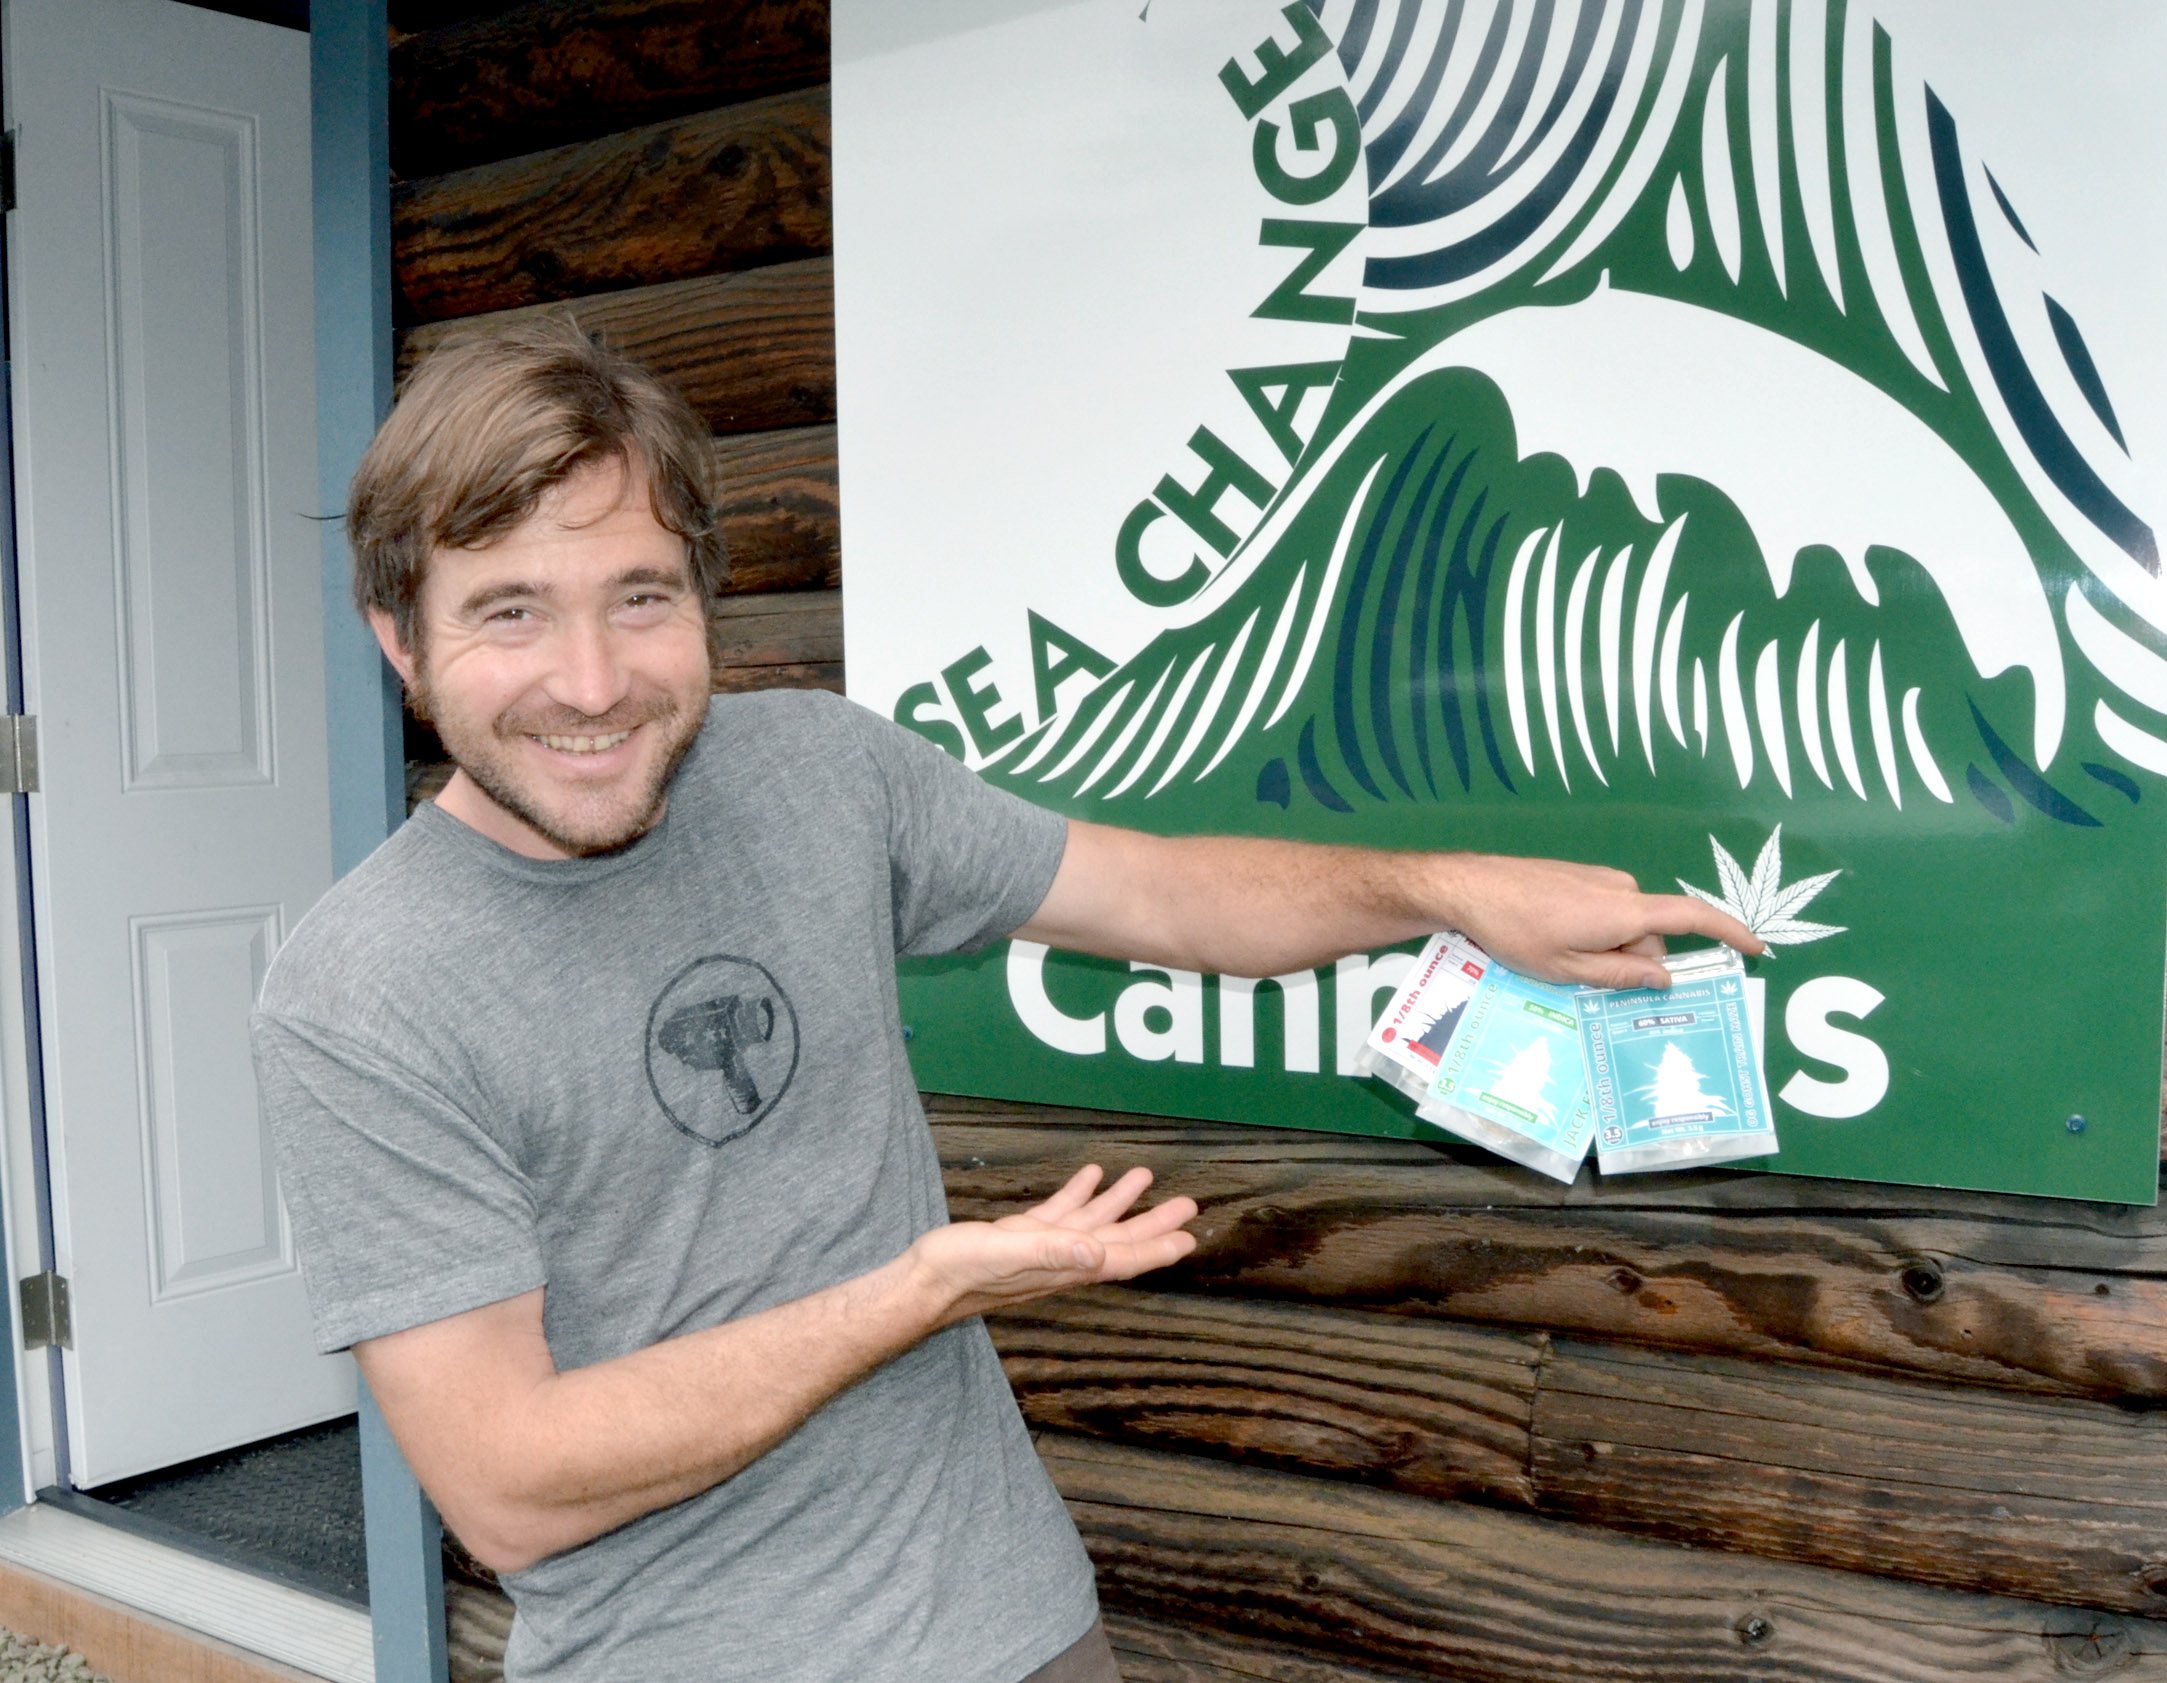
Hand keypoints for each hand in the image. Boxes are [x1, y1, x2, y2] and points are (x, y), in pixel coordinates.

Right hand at [906, 1165, 1197, 1327]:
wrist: (923, 1281)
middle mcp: (1060, 1259)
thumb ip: (1051, 1252)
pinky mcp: (1021, 1235)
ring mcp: (1042, 1248)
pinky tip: (1091, 1175)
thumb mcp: (1007, 1253)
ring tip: (1144, 1175)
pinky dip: (1079, 1193)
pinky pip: (1060, 1212)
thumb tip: (1098, 1251)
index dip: (1158, 1249)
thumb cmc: (961, 1270)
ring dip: (1120, 1201)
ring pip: (1092, 1223)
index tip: (1189, 1238)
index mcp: (1064, 1266)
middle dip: (1153, 1223)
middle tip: (1187, 1204)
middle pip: (1118, 1240)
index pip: (1122, 1258)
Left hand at [1437, 852, 1763, 989]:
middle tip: (1584, 980)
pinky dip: (1596, 932)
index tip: (1757, 949)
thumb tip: (1666, 978)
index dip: (1730, 933)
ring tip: (1560, 958)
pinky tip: (1556, 940)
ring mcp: (1601, 878)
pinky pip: (1608, 912)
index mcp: (1625, 911)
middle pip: (1651, 936)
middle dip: (1632, 963)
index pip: (1693, 918)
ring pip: (1627, 927)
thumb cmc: (1516, 931)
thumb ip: (1620, 975)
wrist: (1470, 887)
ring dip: (1608, 948)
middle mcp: (1622, 888)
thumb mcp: (1566, 969)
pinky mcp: (1582, 876)